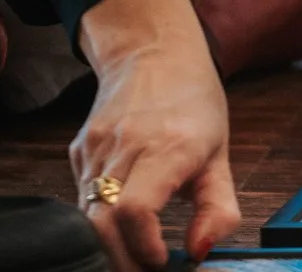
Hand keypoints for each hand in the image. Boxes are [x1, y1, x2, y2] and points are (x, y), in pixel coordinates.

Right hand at [72, 0, 240, 270]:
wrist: (153, 52)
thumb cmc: (193, 101)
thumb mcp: (221, 155)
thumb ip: (219, 209)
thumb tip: (200, 252)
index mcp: (167, 146)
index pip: (136, 210)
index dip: (143, 247)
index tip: (162, 261)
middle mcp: (125, 144)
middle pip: (103, 222)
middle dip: (121, 260)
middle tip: (145, 270)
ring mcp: (96, 146)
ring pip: (87, 215)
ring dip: (109, 244)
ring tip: (135, 254)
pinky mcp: (80, 149)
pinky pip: (82, 198)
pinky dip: (99, 220)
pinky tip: (120, 223)